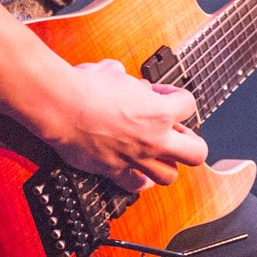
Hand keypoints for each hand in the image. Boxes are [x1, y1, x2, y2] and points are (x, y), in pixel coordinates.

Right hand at [45, 57, 207, 193]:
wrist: (61, 106)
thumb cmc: (85, 86)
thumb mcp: (113, 71)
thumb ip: (126, 80)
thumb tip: (121, 77)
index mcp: (159, 112)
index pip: (188, 104)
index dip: (175, 96)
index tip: (160, 93)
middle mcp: (153, 140)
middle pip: (196, 152)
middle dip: (190, 140)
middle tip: (176, 130)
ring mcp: (135, 159)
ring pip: (169, 176)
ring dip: (169, 164)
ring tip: (159, 152)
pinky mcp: (114, 170)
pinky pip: (134, 185)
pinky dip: (139, 181)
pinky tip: (138, 173)